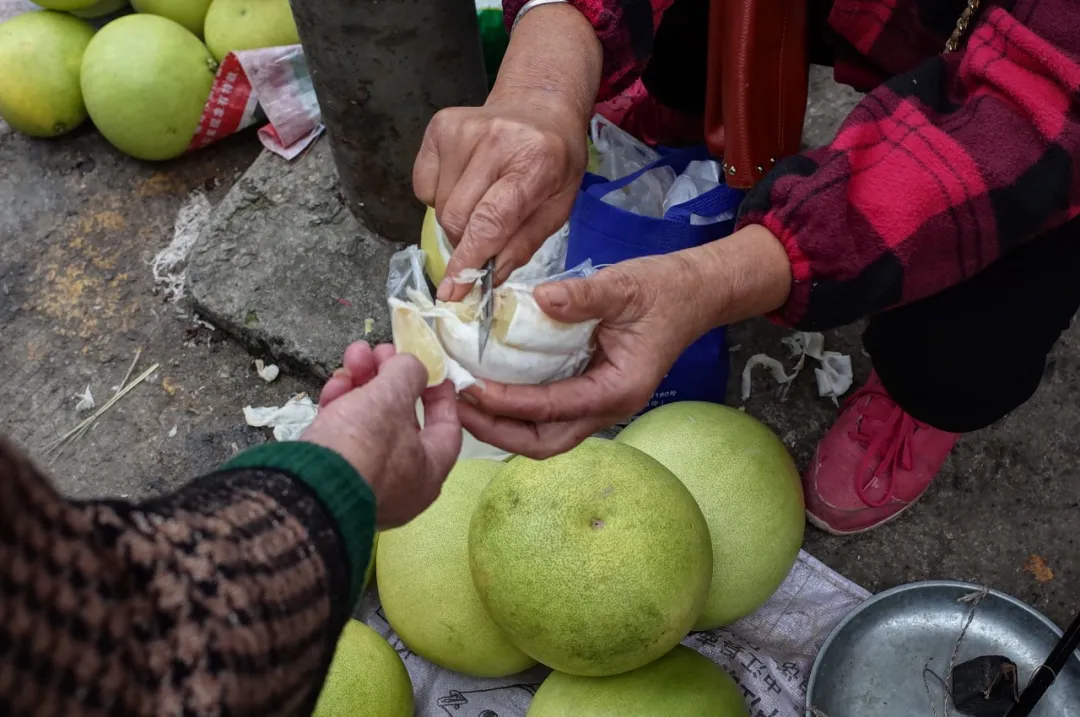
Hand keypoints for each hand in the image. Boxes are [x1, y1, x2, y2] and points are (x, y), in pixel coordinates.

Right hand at [303, 342, 461, 528]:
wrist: (305, 487)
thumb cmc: (364, 444)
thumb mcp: (391, 398)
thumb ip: (408, 374)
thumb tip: (410, 366)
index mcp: (429, 472)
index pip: (447, 428)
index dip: (441, 393)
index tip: (432, 367)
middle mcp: (401, 482)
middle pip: (402, 419)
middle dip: (390, 379)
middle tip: (381, 352)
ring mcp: (365, 480)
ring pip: (370, 423)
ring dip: (363, 384)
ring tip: (354, 355)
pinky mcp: (334, 474)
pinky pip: (345, 436)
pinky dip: (342, 406)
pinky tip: (335, 383)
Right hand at [411, 2, 600, 300]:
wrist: (538, 106)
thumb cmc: (553, 163)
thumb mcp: (557, 207)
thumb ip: (523, 244)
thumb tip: (488, 277)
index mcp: (534, 162)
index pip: (490, 221)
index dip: (468, 260)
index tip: (452, 292)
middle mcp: (494, 140)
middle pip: (456, 217)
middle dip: (464, 242)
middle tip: (483, 239)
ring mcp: (461, 129)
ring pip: (438, 206)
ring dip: (455, 219)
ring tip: (480, 202)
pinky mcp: (438, 127)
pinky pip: (424, 186)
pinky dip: (440, 196)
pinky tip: (465, 182)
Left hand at [457, 254, 706, 457]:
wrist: (693, 293)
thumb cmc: (664, 291)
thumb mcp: (624, 286)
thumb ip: (583, 295)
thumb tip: (541, 299)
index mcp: (618, 390)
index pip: (553, 409)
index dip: (508, 403)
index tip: (470, 387)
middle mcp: (608, 408)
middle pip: (543, 443)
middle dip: (497, 431)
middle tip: (454, 406)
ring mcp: (597, 404)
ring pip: (543, 435)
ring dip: (501, 426)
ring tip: (462, 402)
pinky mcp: (588, 392)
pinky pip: (546, 414)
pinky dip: (514, 409)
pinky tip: (487, 388)